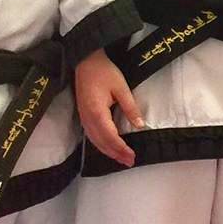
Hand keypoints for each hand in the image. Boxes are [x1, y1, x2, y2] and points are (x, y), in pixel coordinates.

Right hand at [75, 49, 141, 166]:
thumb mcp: (121, 88)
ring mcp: (83, 117)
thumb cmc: (104, 72)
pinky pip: (91, 135)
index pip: (110, 137)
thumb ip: (130, 107)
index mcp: (97, 112)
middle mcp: (88, 118)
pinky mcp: (83, 115)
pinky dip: (100, 144)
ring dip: (108, 151)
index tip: (132, 156)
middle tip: (129, 162)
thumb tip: (140, 125)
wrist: (85, 61)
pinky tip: (108, 147)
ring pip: (95, 141)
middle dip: (116, 154)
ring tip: (121, 159)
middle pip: (102, 142)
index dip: (121, 148)